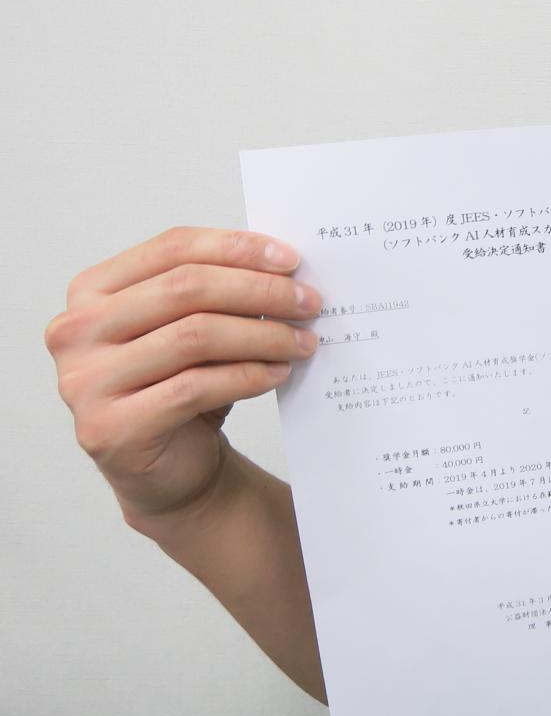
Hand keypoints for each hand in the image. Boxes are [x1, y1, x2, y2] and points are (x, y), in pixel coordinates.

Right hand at [45, 226, 320, 526]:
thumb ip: (220, 287)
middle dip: (260, 292)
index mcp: (93, 290)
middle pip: (185, 288)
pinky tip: (278, 373)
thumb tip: (283, 264)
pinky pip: (194, 388)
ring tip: (302, 342)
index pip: (172, 248)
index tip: (291, 259)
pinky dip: (248, 376)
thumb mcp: (196, 324)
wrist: (171, 467)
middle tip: (309, 302)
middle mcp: (76, 331)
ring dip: (263, 335)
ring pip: (194, 336)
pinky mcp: (110, 428)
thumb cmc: (183, 384)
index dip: (236, 248)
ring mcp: (85, 382)